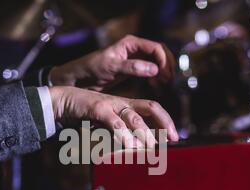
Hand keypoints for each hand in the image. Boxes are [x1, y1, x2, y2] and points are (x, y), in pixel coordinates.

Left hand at [49, 35, 175, 91]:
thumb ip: (132, 68)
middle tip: (169, 80)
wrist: (80, 78)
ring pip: (157, 61)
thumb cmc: (92, 69)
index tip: (165, 74)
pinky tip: (156, 85)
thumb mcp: (112, 67)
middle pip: (159, 53)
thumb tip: (154, 69)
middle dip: (167, 65)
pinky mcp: (132, 69)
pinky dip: (156, 76)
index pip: (155, 47)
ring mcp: (134, 58)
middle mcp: (134, 49)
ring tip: (164, 83)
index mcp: (130, 43)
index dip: (164, 60)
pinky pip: (150, 69)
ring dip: (163, 71)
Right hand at [49, 86, 178, 147]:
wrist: (62, 101)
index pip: (152, 109)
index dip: (165, 121)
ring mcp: (110, 105)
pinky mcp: (97, 109)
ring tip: (151, 146)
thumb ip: (119, 134)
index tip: (174, 136)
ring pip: (134, 117)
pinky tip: (129, 144)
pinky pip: (114, 122)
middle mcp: (122, 103)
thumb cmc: (85, 114)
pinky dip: (123, 133)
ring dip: (144, 132)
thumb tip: (133, 149)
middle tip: (172, 139)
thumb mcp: (106, 125)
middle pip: (150, 107)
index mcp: (126, 105)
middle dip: (164, 122)